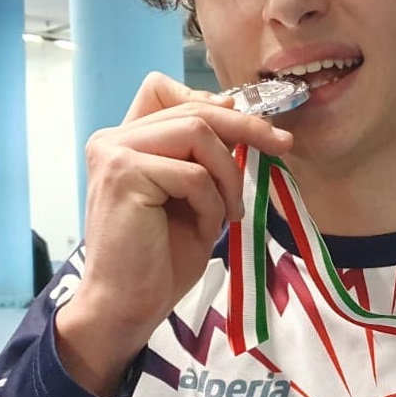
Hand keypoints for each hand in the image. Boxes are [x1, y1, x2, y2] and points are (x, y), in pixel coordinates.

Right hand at [54, 74, 293, 394]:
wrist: (126, 306)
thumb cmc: (158, 260)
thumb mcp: (191, 197)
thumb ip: (201, 157)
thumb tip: (239, 119)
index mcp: (124, 141)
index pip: (162, 89)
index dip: (207, 99)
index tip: (245, 121)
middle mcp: (112, 139)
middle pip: (193, 109)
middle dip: (246, 127)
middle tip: (283, 144)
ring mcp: (114, 153)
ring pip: (197, 133)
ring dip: (227, 176)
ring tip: (228, 213)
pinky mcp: (123, 174)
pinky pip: (192, 174)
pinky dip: (211, 202)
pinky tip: (206, 228)